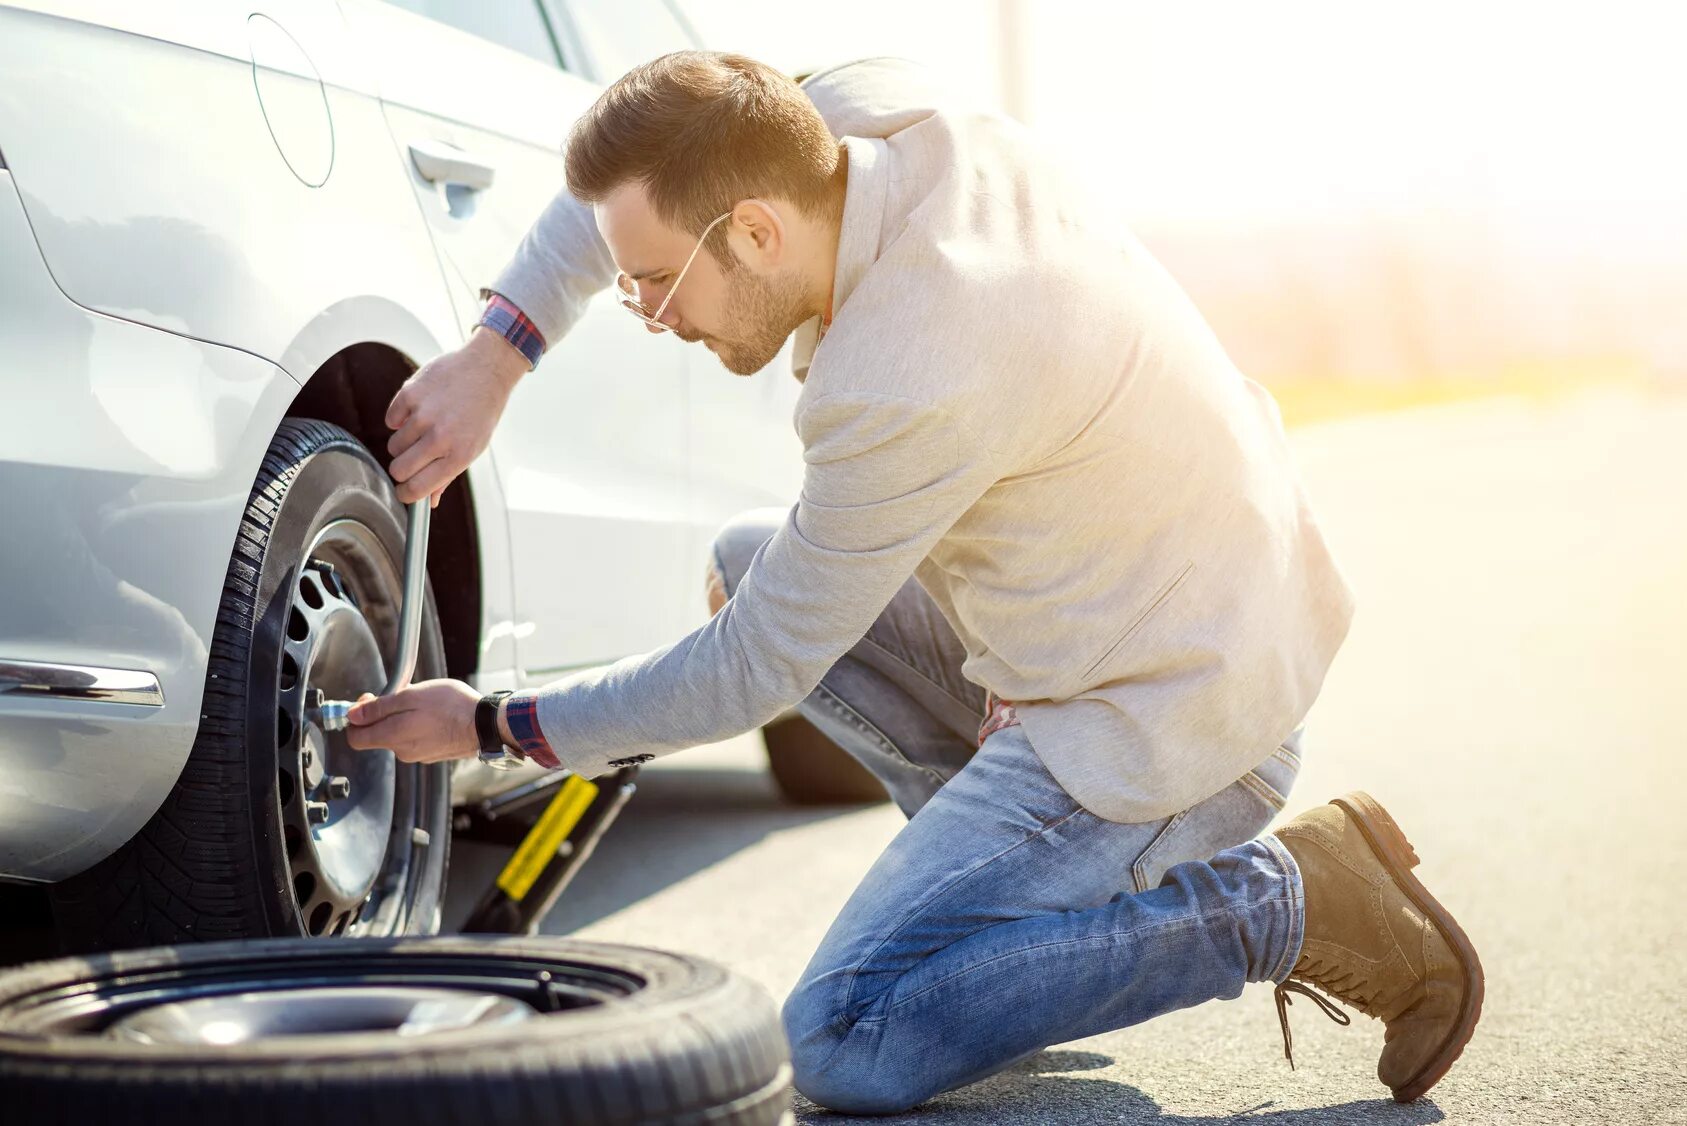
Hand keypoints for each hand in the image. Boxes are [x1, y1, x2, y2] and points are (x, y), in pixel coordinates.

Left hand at [344, 678, 481, 763]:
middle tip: (401, 694)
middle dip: (383, 714)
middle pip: (377, 734)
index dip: (355, 718)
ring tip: (424, 703)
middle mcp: (402, 751)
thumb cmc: (452, 706)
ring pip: (398, 735)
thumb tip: (352, 715)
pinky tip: (435, 715)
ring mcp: (419, 755)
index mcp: (393, 736)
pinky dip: (419, 727)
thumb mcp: (411, 696)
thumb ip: (378, 707)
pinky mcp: (433, 754)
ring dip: (403, 719)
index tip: (367, 700)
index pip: (355, 738)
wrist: (486, 724)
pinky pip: (416, 739)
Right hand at [385, 327, 529, 507]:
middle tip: (413, 458)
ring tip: (424, 428)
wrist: (486, 370)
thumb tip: (429, 502)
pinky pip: (391, 420)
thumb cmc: (481, 411)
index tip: (403, 491)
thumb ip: (448, 476)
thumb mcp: (474, 447)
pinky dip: (400, 418)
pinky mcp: (410, 394)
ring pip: (394, 445)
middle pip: (399, 469)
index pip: (417, 488)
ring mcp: (424, 414)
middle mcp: (440, 437)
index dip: (406, 494)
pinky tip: (419, 410)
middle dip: (402, 469)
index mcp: (458, 456)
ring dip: (404, 442)